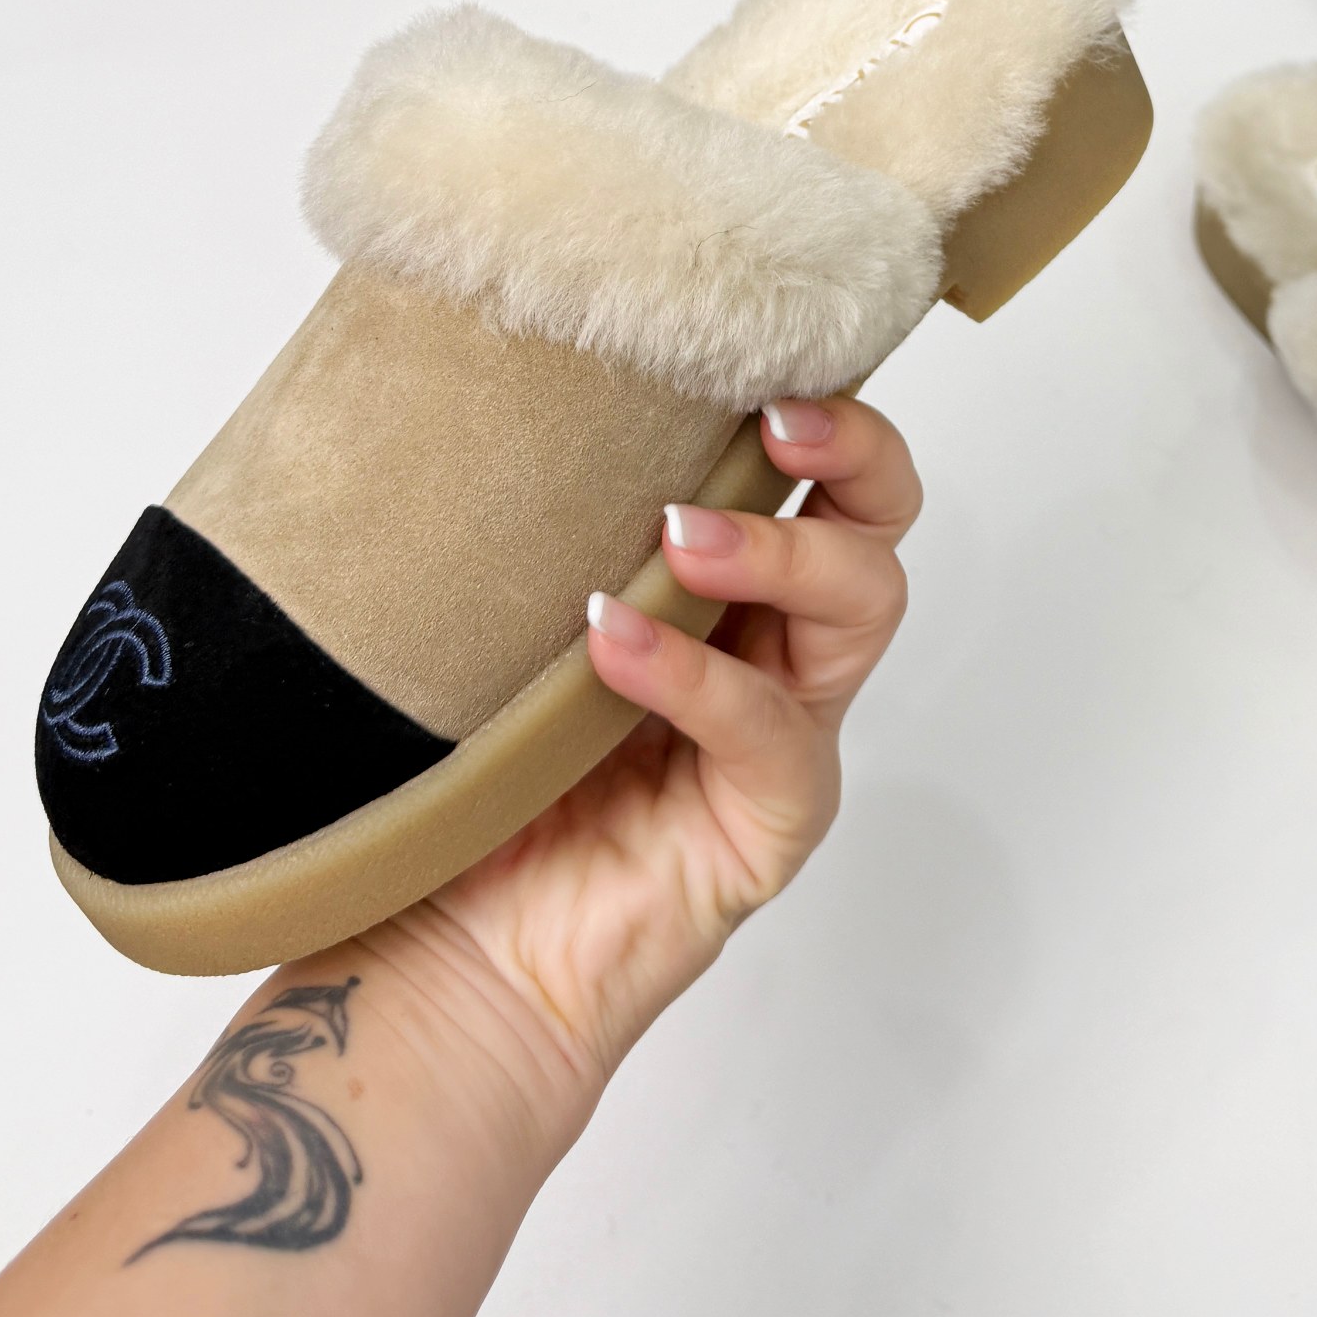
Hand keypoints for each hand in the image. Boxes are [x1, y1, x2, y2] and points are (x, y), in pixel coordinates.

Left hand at [353, 396, 918, 1146]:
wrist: (437, 959)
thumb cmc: (466, 780)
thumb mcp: (502, 618)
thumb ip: (532, 524)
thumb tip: (475, 378)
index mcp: (719, 584)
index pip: (816, 468)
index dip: (819, 406)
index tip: (755, 357)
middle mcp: (770, 647)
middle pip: (879, 522)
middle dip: (851, 453)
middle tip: (771, 422)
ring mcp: (780, 736)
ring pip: (860, 607)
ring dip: (777, 552)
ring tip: (675, 536)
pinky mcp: (768, 824)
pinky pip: (771, 733)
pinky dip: (696, 674)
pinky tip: (613, 642)